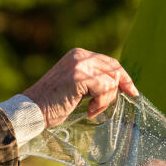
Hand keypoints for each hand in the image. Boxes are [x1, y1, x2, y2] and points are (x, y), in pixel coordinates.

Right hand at [23, 48, 138, 128]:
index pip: (110, 62)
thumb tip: (119, 85)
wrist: (32, 109)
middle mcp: (80, 55)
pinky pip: (105, 89)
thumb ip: (93, 80)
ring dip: (106, 101)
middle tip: (108, 104)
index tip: (132, 91)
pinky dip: (101, 104)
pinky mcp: (79, 77)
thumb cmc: (53, 103)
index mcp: (78, 55)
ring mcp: (79, 64)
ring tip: (91, 109)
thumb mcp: (76, 86)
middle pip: (114, 70)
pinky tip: (89, 111)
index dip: (123, 77)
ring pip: (112, 81)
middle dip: (117, 90)